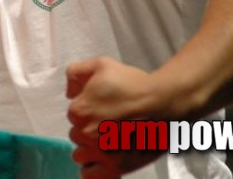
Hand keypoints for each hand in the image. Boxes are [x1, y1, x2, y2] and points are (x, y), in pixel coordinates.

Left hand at [66, 57, 165, 177]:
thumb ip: (76, 73)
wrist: (163, 103)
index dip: (87, 108)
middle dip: (88, 129)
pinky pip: (90, 175)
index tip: (101, 106)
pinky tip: (103, 160)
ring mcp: (100, 154)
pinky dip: (94, 170)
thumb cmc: (133, 84)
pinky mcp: (115, 168)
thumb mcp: (100, 64)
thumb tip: (70, 93)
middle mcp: (86, 135)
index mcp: (79, 111)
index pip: (73, 114)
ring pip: (81, 156)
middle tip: (107, 122)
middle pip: (77, 135)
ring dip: (90, 150)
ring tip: (108, 141)